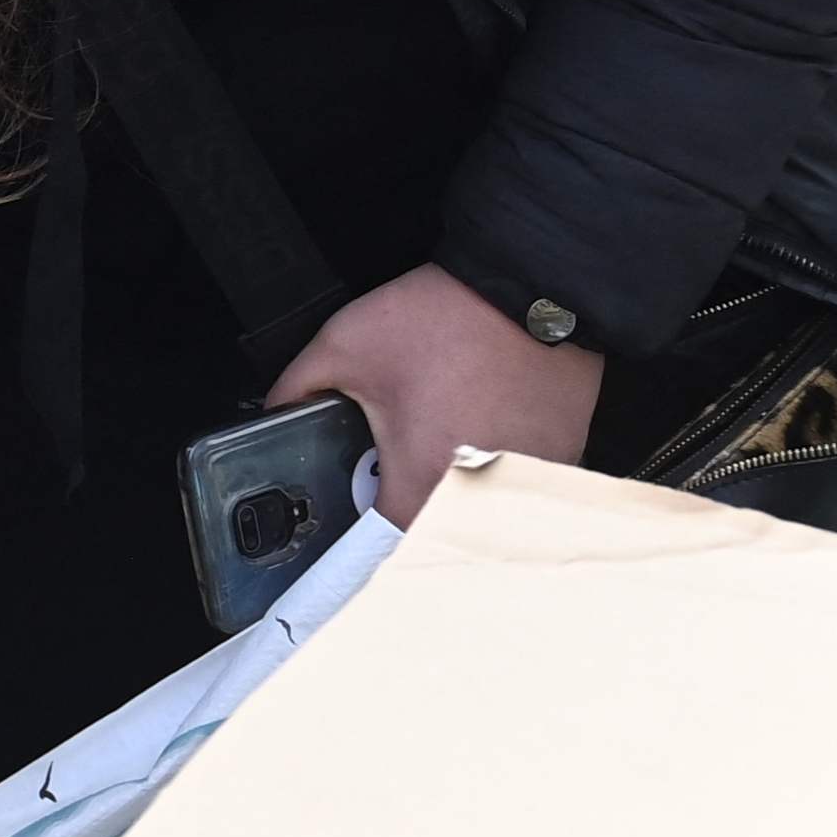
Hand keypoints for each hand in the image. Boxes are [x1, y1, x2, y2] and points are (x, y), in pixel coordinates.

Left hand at [269, 265, 602, 526]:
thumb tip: (276, 411)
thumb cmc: (448, 318)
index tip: (343, 535)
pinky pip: (515, 482)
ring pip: (477, 507)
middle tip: (391, 462)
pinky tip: (482, 421)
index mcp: (425, 484)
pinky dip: (494, 462)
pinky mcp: (560, 459)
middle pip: (431, 529)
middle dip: (403, 502)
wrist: (530, 284)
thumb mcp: (344, 345)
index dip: (353, 546)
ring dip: (453, 483)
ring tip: (444, 431)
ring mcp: (529, 482)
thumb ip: (296, 387)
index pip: (379, 552)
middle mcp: (483, 498)